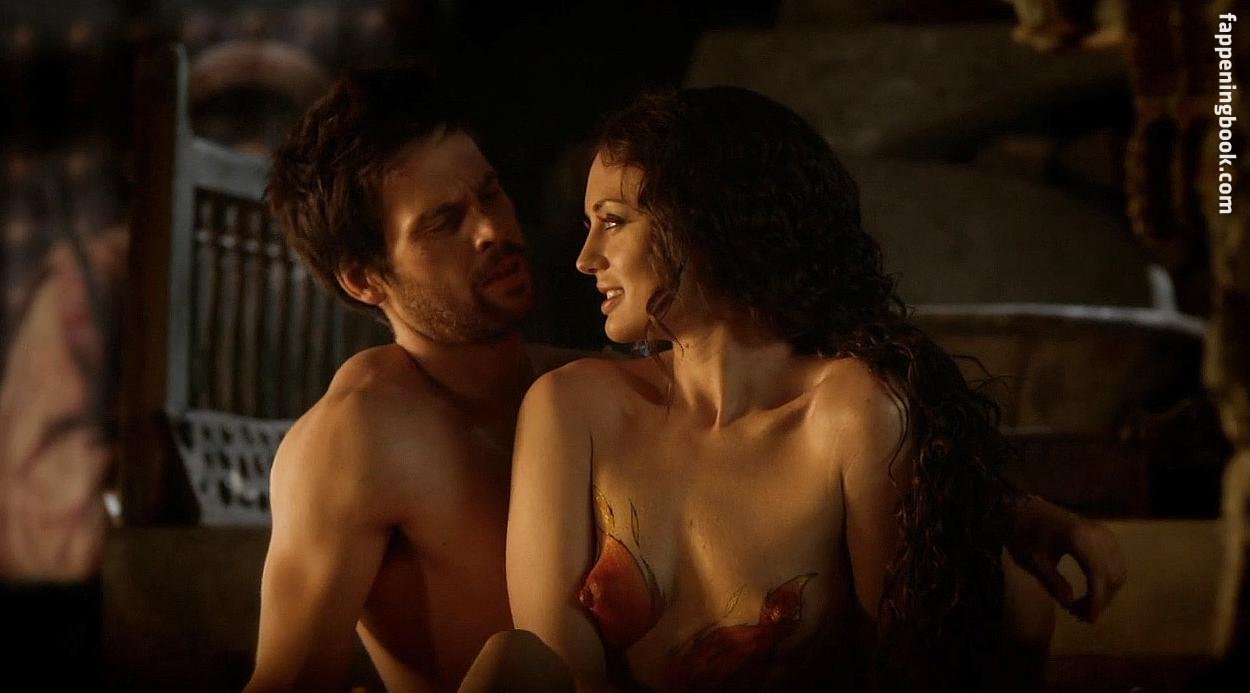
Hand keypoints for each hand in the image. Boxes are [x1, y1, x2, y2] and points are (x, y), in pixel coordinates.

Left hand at [1008, 495, 1126, 622]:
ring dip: (1105, 593)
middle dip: (1100, 600)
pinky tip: (1090, 592)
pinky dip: (1107, 581)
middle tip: (1079, 616)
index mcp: (1078, 537)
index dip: (1096, 600)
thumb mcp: (1033, 559)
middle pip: (1111, 576)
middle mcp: (1098, 534)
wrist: (1029, 508)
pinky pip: (1115, 564)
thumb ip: (1053, 582)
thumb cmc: (1026, 532)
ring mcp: (1105, 533)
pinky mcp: (1106, 535)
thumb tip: (1070, 605)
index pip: (1097, 574)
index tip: (1088, 620)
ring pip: (1117, 572)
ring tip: (1082, 606)